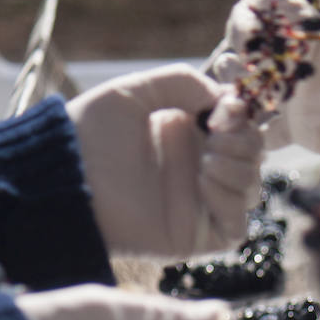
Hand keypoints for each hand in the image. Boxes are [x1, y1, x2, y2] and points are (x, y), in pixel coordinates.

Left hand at [66, 65, 262, 258]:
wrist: (67, 176)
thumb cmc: (92, 132)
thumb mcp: (138, 90)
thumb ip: (183, 82)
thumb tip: (225, 99)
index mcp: (187, 136)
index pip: (239, 127)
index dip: (242, 115)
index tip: (226, 106)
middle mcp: (197, 170)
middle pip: (252, 158)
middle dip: (246, 140)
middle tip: (218, 132)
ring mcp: (199, 205)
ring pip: (250, 189)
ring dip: (239, 167)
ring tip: (208, 159)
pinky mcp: (196, 236)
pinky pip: (236, 226)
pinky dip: (230, 200)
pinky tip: (204, 179)